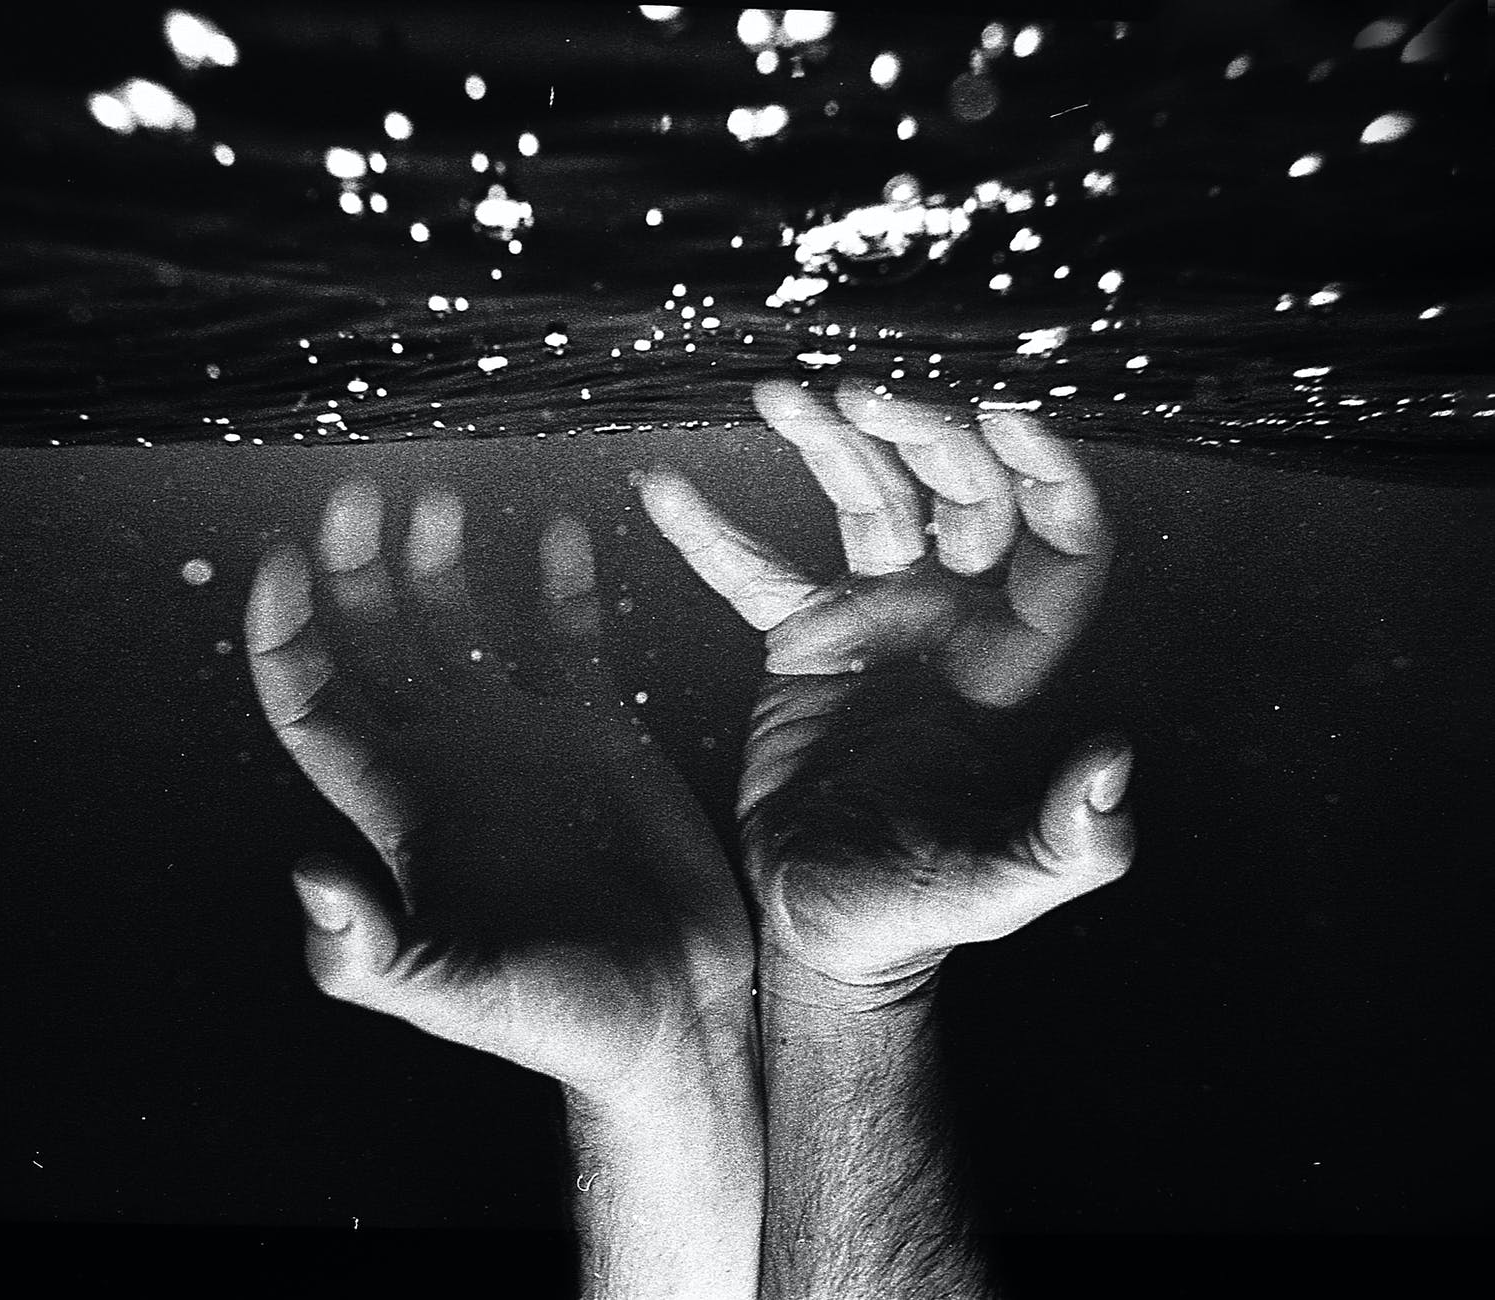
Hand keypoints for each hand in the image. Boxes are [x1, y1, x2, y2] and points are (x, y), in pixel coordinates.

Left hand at [245, 479, 755, 1099]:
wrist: (669, 1016)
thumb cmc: (557, 1018)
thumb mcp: (454, 995)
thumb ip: (374, 952)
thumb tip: (306, 876)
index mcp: (399, 806)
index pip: (312, 699)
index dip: (285, 631)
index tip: (282, 560)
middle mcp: (449, 755)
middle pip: (376, 638)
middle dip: (355, 568)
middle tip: (356, 496)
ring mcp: (523, 735)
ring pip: (462, 621)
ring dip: (442, 559)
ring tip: (438, 501)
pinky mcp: (598, 727)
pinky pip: (568, 634)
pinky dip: (560, 582)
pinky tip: (558, 534)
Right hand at [639, 379, 1134, 1006]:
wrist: (821, 926)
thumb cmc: (917, 913)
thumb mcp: (998, 887)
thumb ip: (1064, 841)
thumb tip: (1115, 764)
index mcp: (1008, 667)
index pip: (1056, 542)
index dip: (1044, 472)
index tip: (1002, 417)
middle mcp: (950, 628)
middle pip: (961, 498)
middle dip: (926, 438)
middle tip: (867, 396)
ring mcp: (876, 627)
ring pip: (870, 506)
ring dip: (833, 447)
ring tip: (782, 395)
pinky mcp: (804, 643)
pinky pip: (758, 573)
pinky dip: (713, 536)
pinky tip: (665, 493)